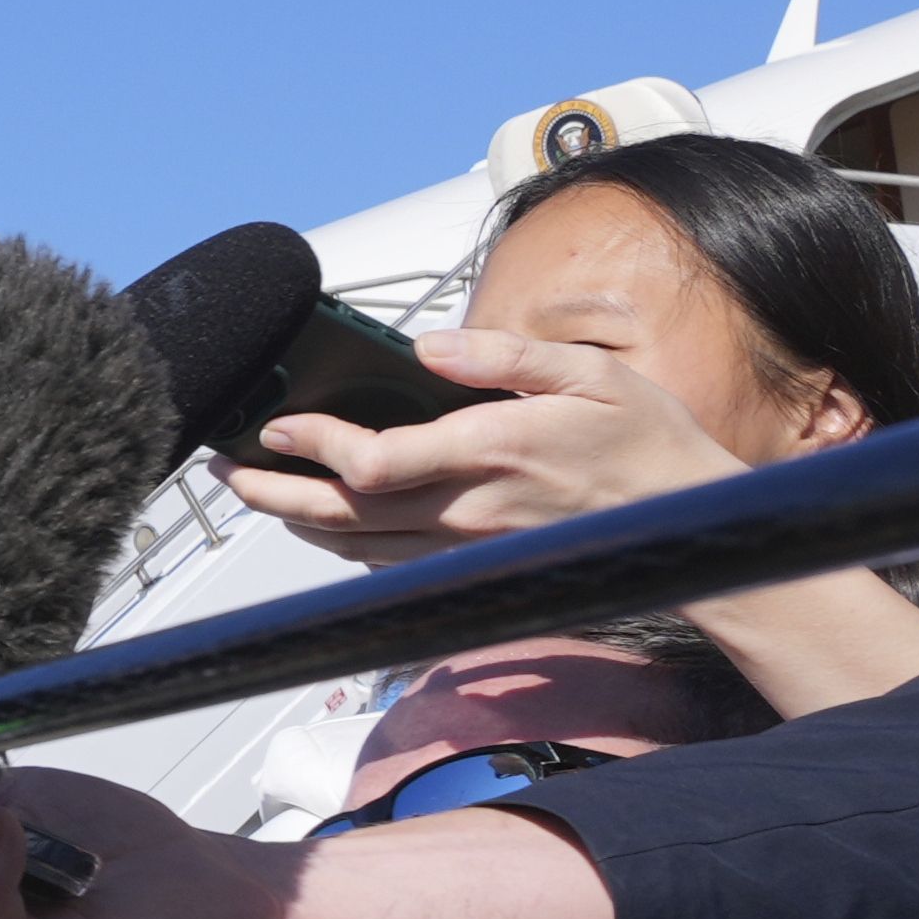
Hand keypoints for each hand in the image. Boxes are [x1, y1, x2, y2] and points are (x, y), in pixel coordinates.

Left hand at [230, 326, 744, 562]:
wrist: (689, 521)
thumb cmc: (645, 440)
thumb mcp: (588, 373)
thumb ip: (502, 357)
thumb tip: (429, 348)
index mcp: (492, 455)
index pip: (374, 463)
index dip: (313, 448)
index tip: (276, 426)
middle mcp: (470, 513)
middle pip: (343, 516)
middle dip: (276, 493)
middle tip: (229, 471)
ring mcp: (469, 550)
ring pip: (358, 548)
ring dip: (300, 522)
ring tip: (259, 491)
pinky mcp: (475, 570)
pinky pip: (390, 566)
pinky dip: (345, 546)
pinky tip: (324, 523)